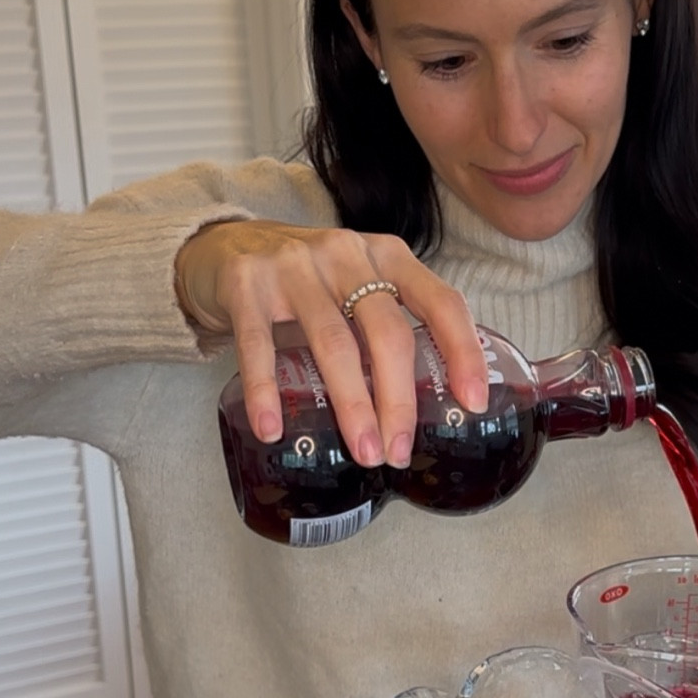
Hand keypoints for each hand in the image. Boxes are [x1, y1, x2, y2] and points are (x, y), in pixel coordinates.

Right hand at [175, 219, 488, 465]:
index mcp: (386, 255)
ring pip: (333, 343)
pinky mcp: (246, 284)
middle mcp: (345, 254)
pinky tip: (273, 430)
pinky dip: (266, 390)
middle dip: (399, 400)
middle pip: (387, 332)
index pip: (439, 302)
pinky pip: (260, 345)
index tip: (473, 402)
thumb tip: (431, 404)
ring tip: (363, 452)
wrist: (225, 245)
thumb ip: (389, 324)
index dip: (462, 351)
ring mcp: (294, 266)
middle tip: (398, 451)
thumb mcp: (358, 285)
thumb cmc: (308, 280)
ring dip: (351, 405)